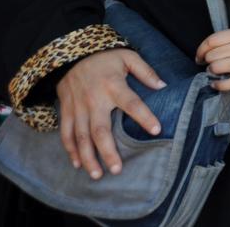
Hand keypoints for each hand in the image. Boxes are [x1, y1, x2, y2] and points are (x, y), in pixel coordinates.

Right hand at [56, 48, 165, 179]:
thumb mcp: (128, 56)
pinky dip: (71, 150)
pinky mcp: (66, 111)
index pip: (132, 104)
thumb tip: (163, 85)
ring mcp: (78, 108)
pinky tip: (78, 164)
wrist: (69, 54)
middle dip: (108, 152)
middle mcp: (94, 100)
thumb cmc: (104, 57)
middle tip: (118, 169)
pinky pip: (66, 133)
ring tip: (98, 174)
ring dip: (88, 157)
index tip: (156, 130)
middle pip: (101, 130)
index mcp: (113, 85)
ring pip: (81, 137)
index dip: (144, 117)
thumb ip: (145, 71)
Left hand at [195, 27, 229, 91]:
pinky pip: (229, 83)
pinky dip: (218, 85)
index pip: (212, 40)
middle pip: (213, 55)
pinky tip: (216, 84)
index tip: (199, 55)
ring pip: (217, 67)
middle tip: (209, 63)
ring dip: (212, 71)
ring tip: (215, 71)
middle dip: (207, 61)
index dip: (201, 49)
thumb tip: (208, 49)